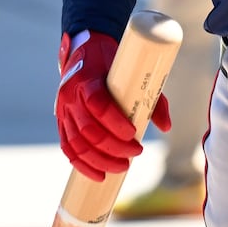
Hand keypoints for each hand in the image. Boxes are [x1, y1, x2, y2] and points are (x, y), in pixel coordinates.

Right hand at [54, 30, 172, 180]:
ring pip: (77, 143)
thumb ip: (151, 97)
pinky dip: (82, 165)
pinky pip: (68, 148)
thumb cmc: (114, 62)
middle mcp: (72, 96)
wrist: (84, 51)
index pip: (97, 103)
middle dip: (112, 147)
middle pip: (88, 129)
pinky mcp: (61, 122)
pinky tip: (98, 175)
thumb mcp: (133, 71)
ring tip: (122, 167)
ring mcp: (63, 110)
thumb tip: (166, 127)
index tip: (133, 133)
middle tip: (135, 153)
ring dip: (100, 160)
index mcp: (88, 79)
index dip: (114, 122)